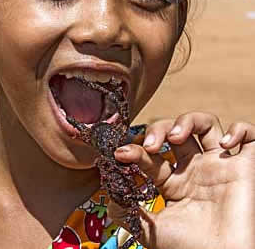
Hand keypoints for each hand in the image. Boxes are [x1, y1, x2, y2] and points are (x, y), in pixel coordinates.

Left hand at [109, 112, 254, 248]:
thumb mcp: (152, 231)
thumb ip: (130, 213)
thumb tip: (110, 198)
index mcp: (176, 182)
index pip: (153, 155)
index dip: (135, 150)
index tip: (121, 153)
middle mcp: (197, 170)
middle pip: (176, 130)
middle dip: (159, 129)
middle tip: (150, 144)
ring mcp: (221, 165)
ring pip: (206, 124)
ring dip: (188, 120)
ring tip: (176, 136)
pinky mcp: (247, 167)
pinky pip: (250, 137)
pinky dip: (238, 131)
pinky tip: (223, 144)